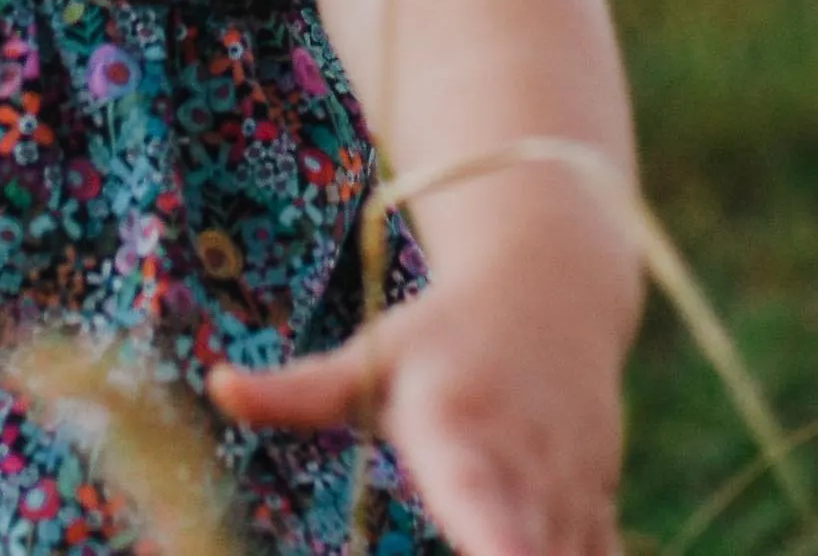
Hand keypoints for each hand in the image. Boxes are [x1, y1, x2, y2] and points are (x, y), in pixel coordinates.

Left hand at [209, 254, 626, 555]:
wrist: (553, 289)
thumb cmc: (443, 333)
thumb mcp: (374, 355)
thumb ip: (299, 390)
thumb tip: (218, 386)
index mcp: (460, 427)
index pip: (477, 498)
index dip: (493, 541)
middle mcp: (524, 461)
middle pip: (531, 546)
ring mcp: (572, 485)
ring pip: (569, 552)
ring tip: (500, 551)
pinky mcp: (598, 502)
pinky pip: (599, 554)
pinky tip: (539, 555)